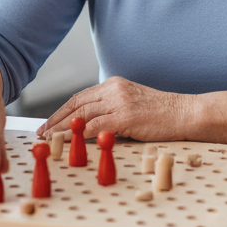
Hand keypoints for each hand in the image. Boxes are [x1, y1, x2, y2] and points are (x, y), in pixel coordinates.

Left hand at [37, 76, 193, 140]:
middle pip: (76, 104)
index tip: (49, 122)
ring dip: (61, 129)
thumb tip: (89, 126)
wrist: (185, 112)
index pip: (80, 96)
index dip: (61, 111)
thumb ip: (112, 110)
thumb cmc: (162, 113)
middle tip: (42, 132)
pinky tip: (68, 142)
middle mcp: (114, 89)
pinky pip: (94, 127)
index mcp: (114, 84)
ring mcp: (120, 102)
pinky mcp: (126, 116)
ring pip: (81, 115)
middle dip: (56, 120)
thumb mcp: (133, 104)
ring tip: (49, 139)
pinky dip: (78, 135)